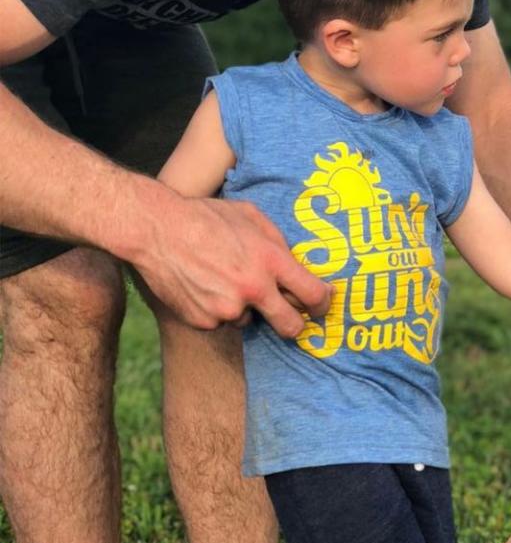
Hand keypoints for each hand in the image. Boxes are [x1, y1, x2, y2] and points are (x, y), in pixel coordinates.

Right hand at [132, 194, 330, 336]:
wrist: (156, 230)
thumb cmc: (206, 216)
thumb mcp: (252, 216)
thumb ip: (277, 243)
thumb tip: (294, 264)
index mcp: (270, 261)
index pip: (312, 294)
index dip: (322, 304)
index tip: (322, 306)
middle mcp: (252, 290)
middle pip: (290, 326)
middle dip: (294, 324)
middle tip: (289, 315)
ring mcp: (226, 309)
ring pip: (249, 318)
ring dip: (244, 306)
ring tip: (222, 277)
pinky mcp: (203, 321)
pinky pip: (220, 320)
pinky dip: (217, 308)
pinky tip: (204, 284)